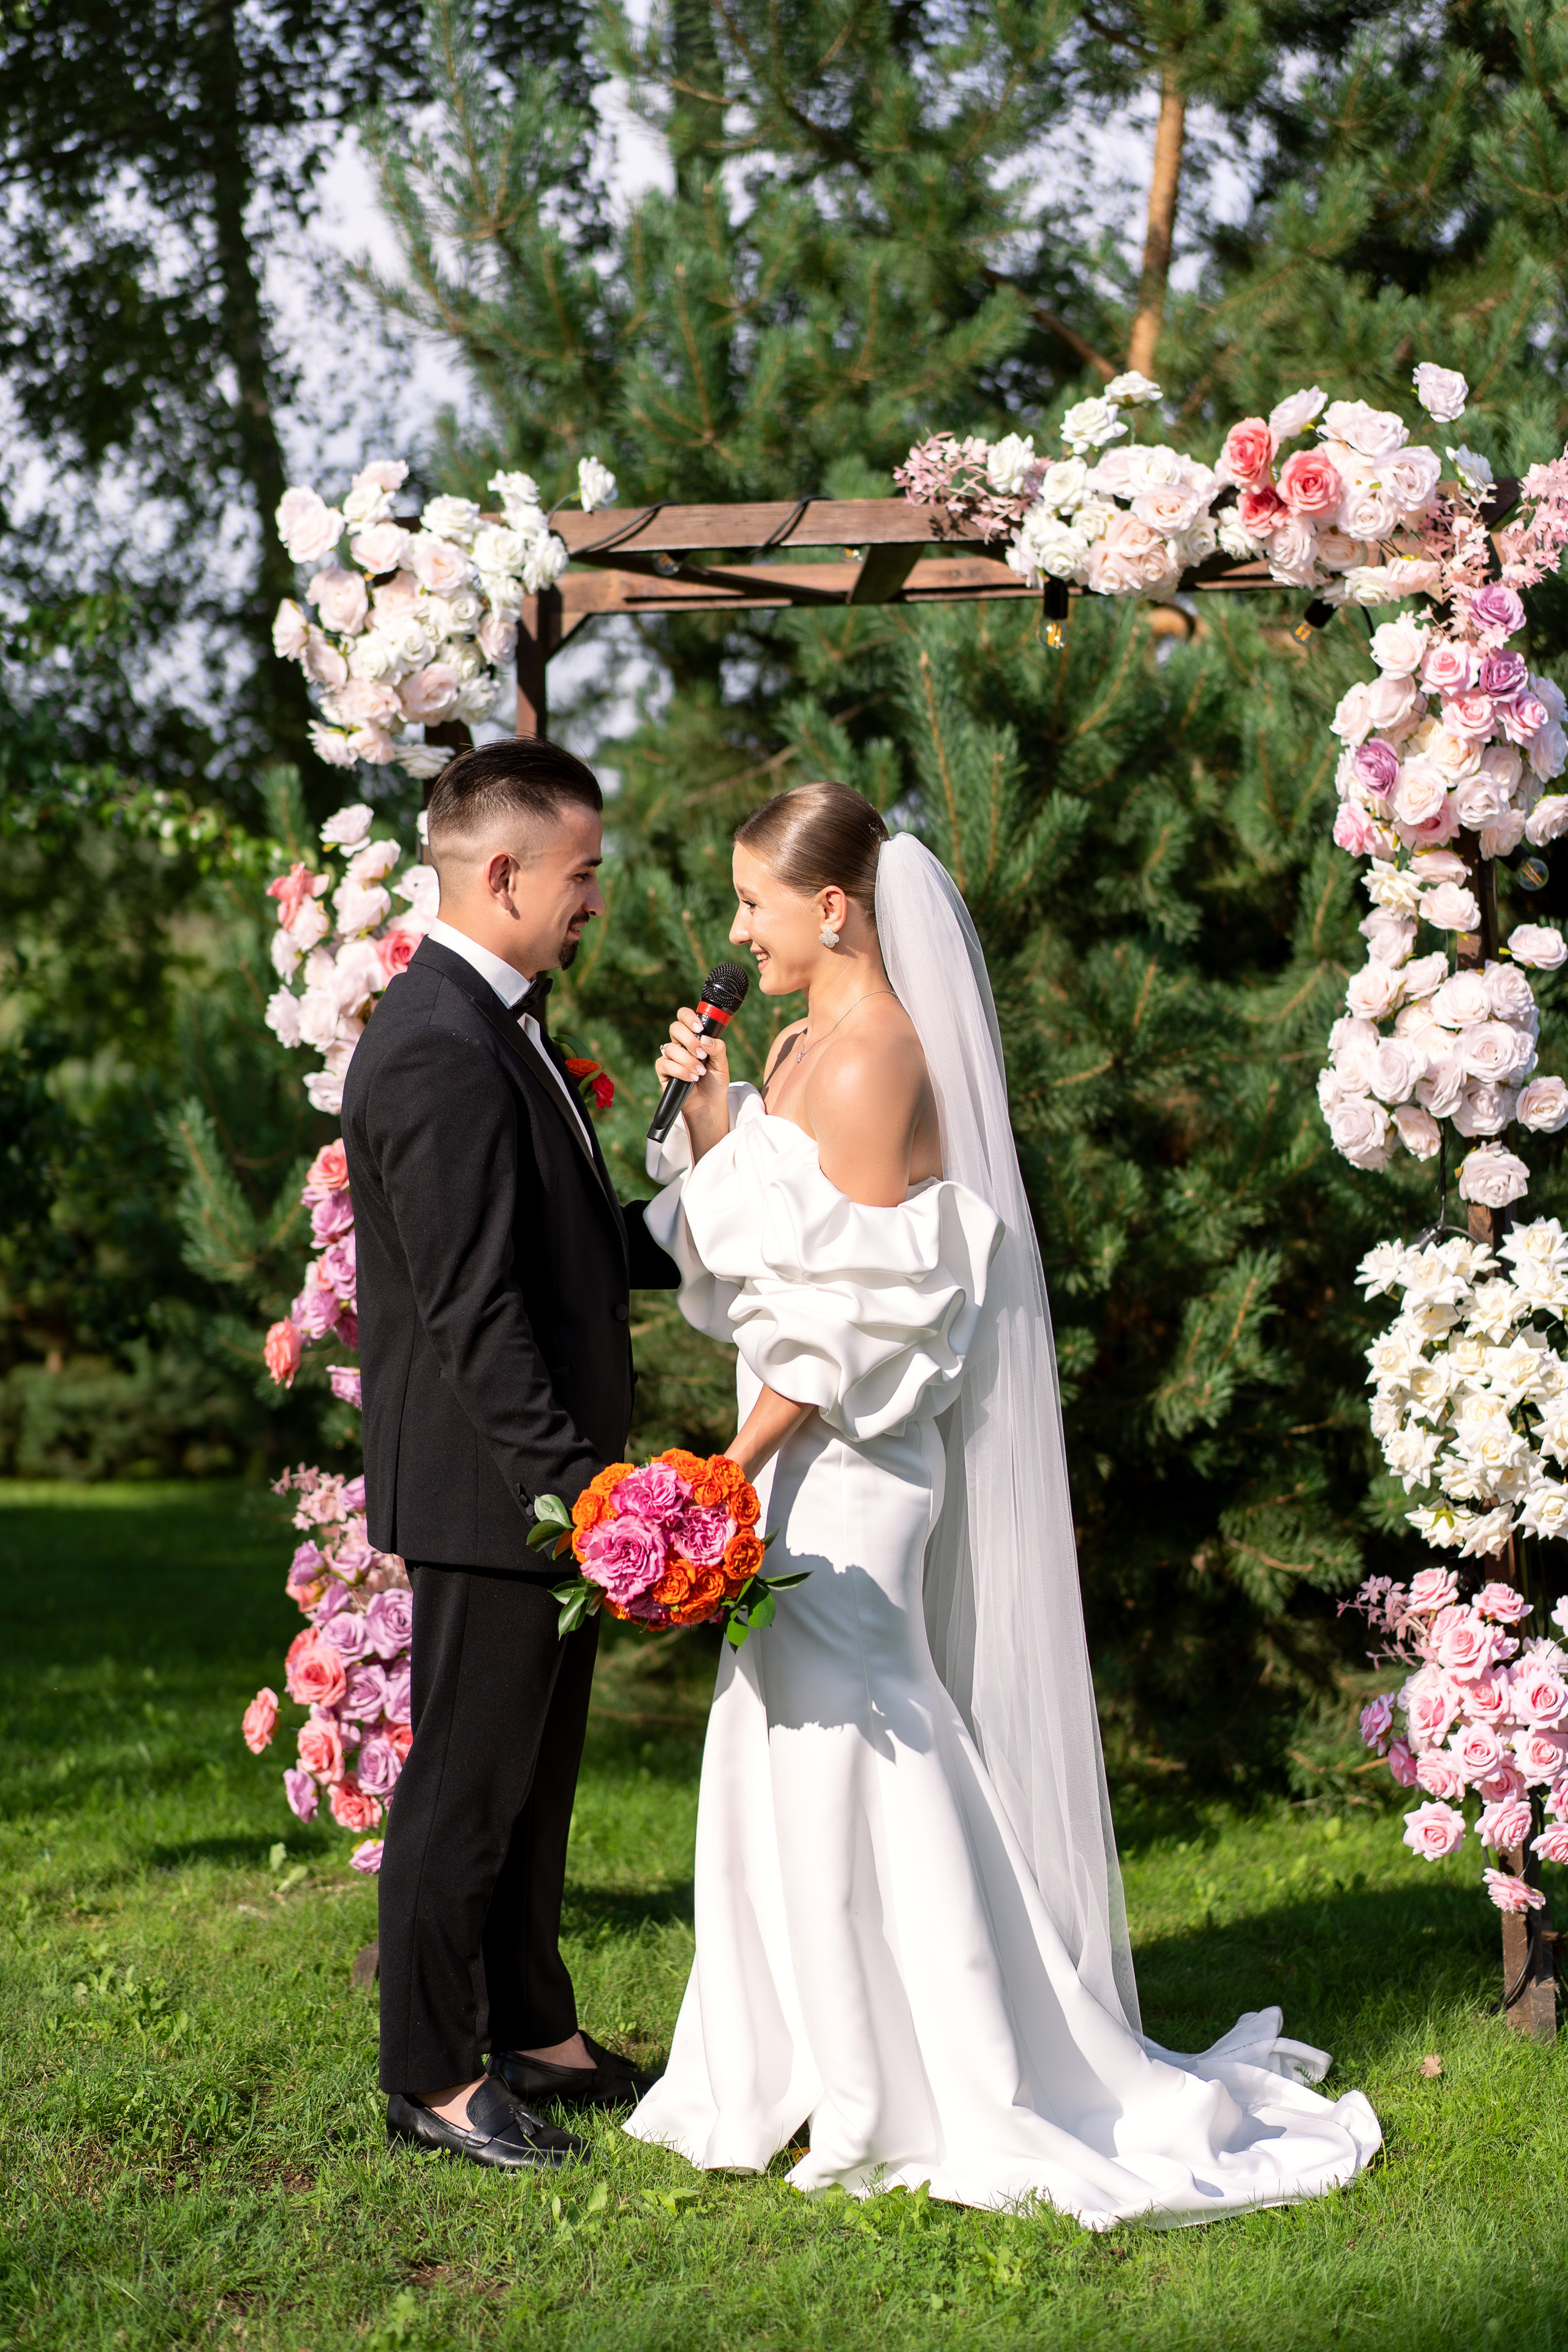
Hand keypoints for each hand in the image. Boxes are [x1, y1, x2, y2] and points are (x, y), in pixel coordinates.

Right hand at [655, 1006, 729, 1158]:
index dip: (688, 1017)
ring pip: (670, 1048)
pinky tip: (691, 1078)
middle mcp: (680, 1044)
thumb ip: (718, 1048)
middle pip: (675, 1028)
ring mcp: (670, 1057)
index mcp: (693, 1037)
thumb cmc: (715, 1081)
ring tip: (700, 1073)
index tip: (699, 1028)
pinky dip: (680, 1071)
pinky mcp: (663, 1071)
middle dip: (689, 1040)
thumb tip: (705, 1039)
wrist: (709, 1103)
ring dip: (688, 1060)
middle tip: (702, 1054)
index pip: (684, 1016)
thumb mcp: (722, 1064)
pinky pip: (664, 1064)